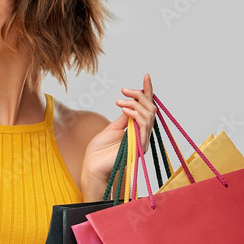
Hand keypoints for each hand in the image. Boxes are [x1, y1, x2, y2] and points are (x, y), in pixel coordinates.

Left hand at [80, 74, 156, 196]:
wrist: (92, 167)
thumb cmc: (99, 151)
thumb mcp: (112, 128)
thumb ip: (124, 117)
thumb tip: (130, 104)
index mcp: (137, 130)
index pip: (146, 108)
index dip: (148, 92)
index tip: (146, 76)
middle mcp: (143, 135)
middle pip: (150, 109)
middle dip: (139, 95)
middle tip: (124, 91)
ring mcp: (142, 141)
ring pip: (149, 115)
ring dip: (135, 104)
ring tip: (120, 101)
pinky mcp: (138, 146)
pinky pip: (143, 125)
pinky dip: (135, 114)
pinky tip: (124, 109)